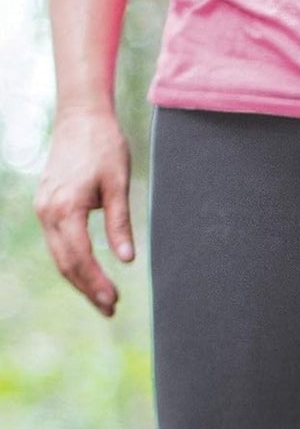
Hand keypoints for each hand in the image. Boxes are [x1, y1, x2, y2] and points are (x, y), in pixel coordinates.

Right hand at [34, 107, 133, 316]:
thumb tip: (127, 260)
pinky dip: (72, 262)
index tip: (113, 301)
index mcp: (65, 207)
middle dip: (87, 289)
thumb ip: (120, 224)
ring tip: (103, 301)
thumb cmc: (104, 147)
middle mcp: (48, 210)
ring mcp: (44, 207)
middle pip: (66, 262)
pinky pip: (58, 242)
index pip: (80, 257)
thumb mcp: (118, 186)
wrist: (81, 117)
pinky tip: (89, 275)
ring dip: (80, 280)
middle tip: (110, 310)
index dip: (96, 283)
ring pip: (59, 254)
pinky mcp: (47, 204)